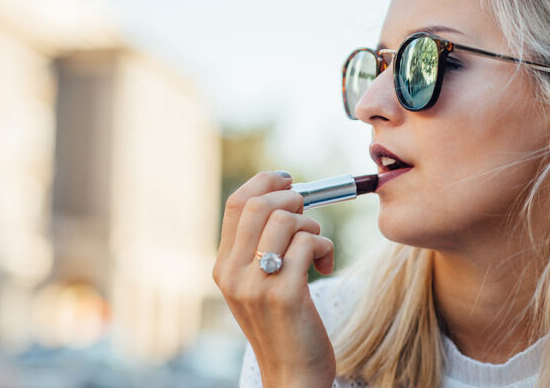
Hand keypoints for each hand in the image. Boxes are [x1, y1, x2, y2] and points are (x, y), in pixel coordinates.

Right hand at [213, 171, 335, 387]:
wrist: (292, 376)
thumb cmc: (285, 326)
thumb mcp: (259, 286)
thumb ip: (261, 249)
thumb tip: (287, 198)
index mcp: (223, 267)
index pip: (235, 204)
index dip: (264, 182)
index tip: (288, 180)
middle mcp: (233, 274)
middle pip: (259, 205)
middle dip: (294, 199)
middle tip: (310, 216)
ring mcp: (257, 284)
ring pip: (288, 220)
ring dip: (314, 226)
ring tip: (319, 250)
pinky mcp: (286, 294)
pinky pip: (311, 243)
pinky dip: (325, 247)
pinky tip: (325, 267)